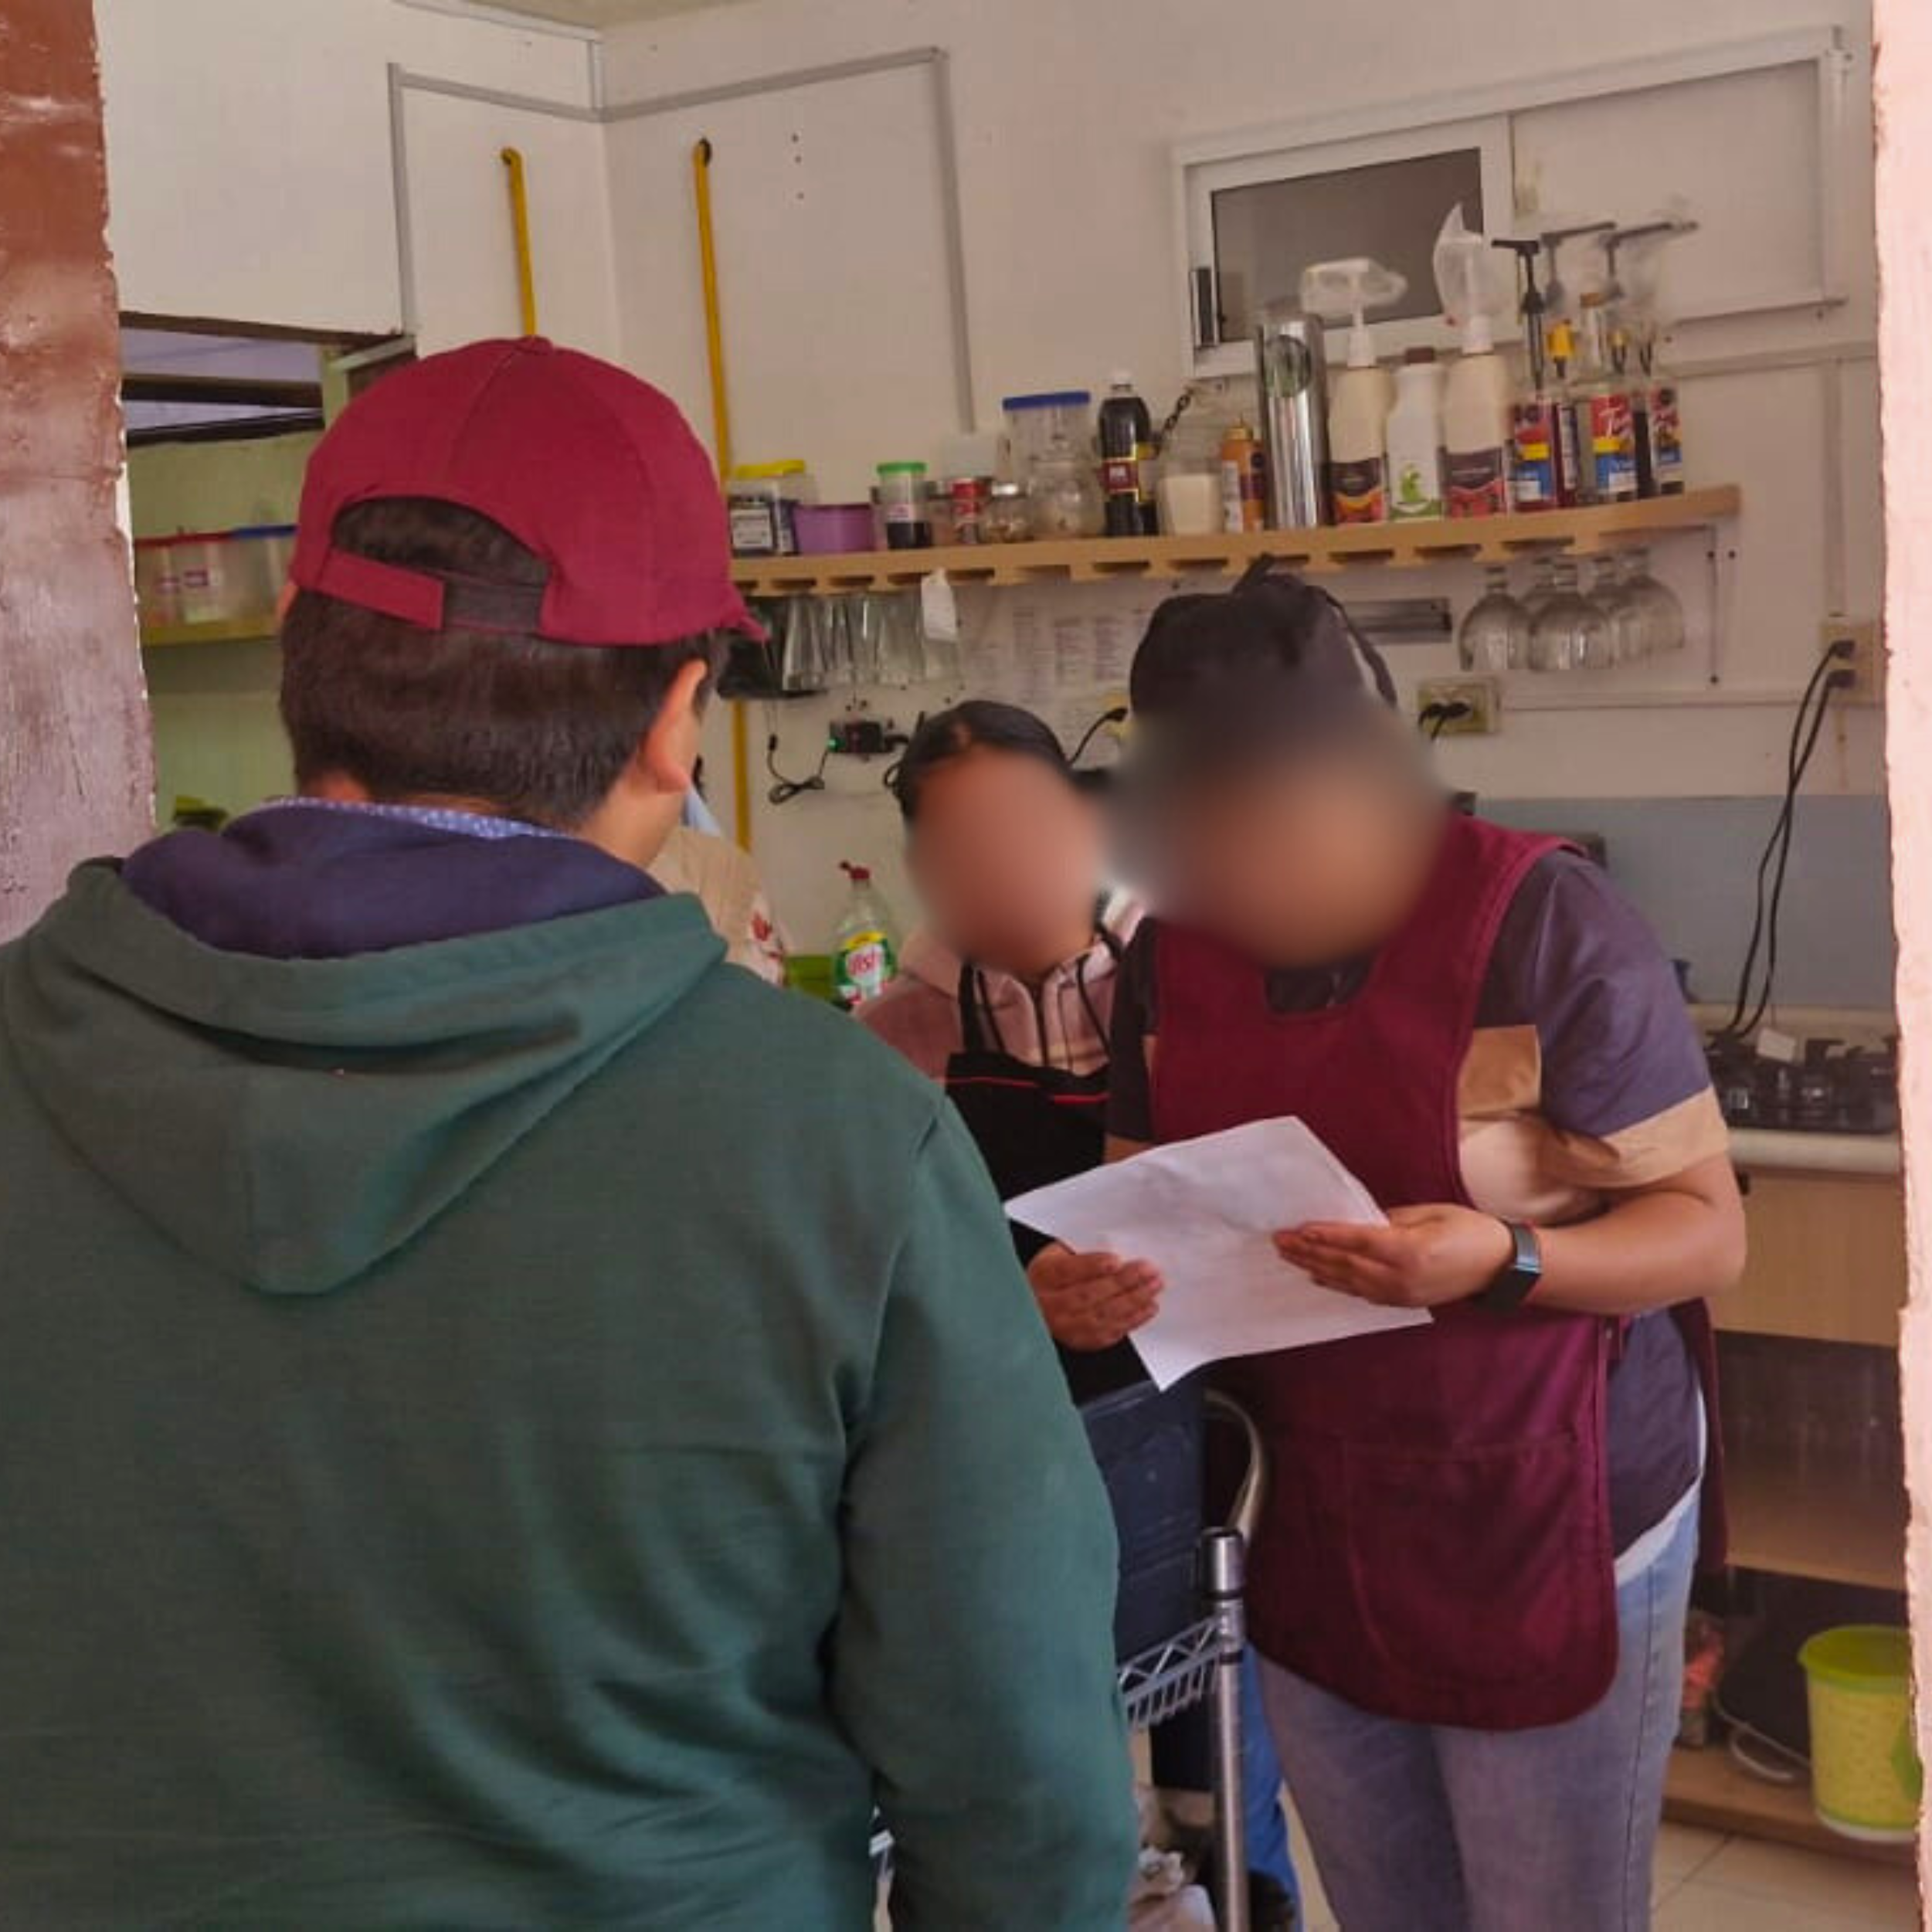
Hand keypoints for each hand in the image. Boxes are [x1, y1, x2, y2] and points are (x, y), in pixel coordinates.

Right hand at [1026, 1244, 1164, 1350]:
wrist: (1040, 1304)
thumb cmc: (1056, 1274)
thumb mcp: (1059, 1254)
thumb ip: (1081, 1250)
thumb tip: (1114, 1244)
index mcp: (1044, 1276)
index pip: (1066, 1271)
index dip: (1092, 1266)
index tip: (1116, 1261)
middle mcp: (1051, 1305)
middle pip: (1087, 1295)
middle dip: (1122, 1282)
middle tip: (1147, 1271)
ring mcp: (1065, 1326)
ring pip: (1102, 1316)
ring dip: (1133, 1301)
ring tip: (1153, 1286)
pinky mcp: (1082, 1341)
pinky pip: (1110, 1332)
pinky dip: (1132, 1320)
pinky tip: (1148, 1307)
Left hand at [1274, 1206, 1515, 1309]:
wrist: (1501, 1267)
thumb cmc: (1470, 1231)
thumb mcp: (1430, 1213)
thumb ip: (1390, 1218)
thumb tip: (1357, 1219)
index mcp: (1408, 1251)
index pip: (1355, 1241)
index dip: (1324, 1235)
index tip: (1298, 1228)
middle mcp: (1399, 1277)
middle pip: (1343, 1264)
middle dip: (1309, 1252)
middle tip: (1280, 1241)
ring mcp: (1399, 1294)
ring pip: (1347, 1281)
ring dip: (1315, 1268)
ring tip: (1289, 1256)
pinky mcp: (1401, 1302)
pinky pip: (1361, 1293)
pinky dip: (1336, 1283)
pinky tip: (1318, 1276)